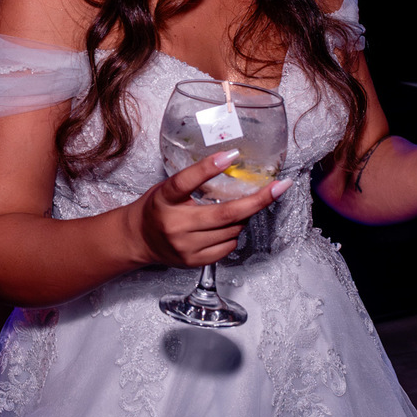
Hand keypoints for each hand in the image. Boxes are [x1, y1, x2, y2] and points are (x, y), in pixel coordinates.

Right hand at [133, 150, 293, 267]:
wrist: (137, 239)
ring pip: (231, 230)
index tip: (231, 154)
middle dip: (257, 200)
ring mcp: (185, 246)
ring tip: (236, 210)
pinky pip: (228, 246)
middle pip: (224, 213)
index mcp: (164, 199)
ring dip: (243, 218)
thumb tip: (232, 168)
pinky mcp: (193, 261)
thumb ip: (194, 182)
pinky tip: (225, 227)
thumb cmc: (157, 208)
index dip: (208, 168)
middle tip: (278, 187)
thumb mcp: (167, 189)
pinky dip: (233, 234)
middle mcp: (174, 224)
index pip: (185, 181)